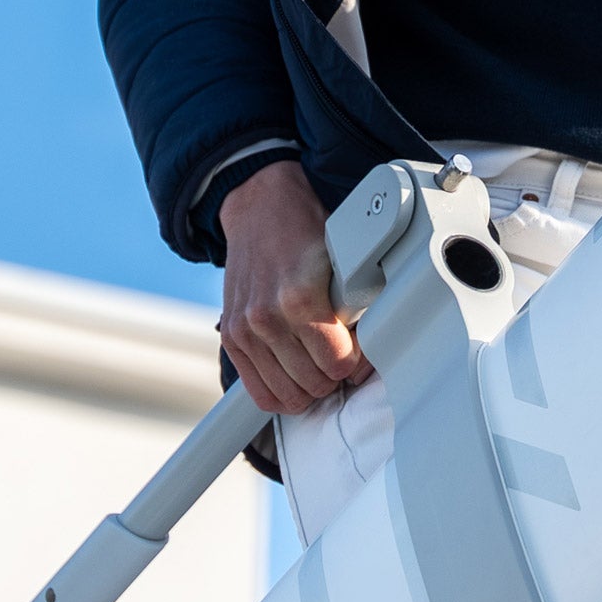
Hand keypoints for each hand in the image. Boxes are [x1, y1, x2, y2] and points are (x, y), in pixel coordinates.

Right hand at [217, 160, 371, 414]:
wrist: (258, 207)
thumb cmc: (304, 228)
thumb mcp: (342, 257)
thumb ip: (355, 301)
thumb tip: (371, 343)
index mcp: (300, 298)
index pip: (339, 365)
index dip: (357, 363)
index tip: (360, 352)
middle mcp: (266, 318)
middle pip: (314, 384)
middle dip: (334, 375)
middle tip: (341, 357)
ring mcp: (244, 330)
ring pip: (288, 394)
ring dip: (310, 385)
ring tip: (320, 366)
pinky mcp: (231, 337)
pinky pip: (258, 391)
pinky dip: (281, 392)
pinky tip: (296, 377)